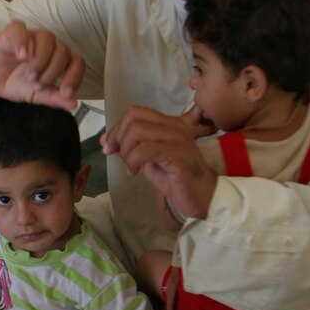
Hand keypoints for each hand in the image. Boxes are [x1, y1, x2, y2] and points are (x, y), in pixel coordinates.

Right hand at [0, 21, 84, 110]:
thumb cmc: (16, 83)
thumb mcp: (36, 96)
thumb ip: (54, 98)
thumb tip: (73, 104)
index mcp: (58, 59)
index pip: (77, 61)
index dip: (74, 77)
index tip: (65, 93)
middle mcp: (48, 45)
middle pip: (63, 51)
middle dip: (52, 72)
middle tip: (37, 85)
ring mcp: (31, 37)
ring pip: (48, 37)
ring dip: (41, 60)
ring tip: (30, 76)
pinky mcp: (11, 33)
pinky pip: (20, 28)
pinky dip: (22, 42)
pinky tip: (21, 56)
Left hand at [101, 105, 216, 218]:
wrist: (204, 197)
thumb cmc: (177, 180)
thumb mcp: (148, 161)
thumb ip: (130, 148)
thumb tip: (106, 141)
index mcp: (168, 124)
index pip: (135, 112)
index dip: (117, 128)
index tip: (109, 147)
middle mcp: (174, 126)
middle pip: (134, 118)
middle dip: (118, 138)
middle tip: (119, 157)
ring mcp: (177, 139)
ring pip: (137, 131)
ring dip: (126, 151)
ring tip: (131, 166)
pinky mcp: (177, 155)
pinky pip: (146, 149)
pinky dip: (133, 160)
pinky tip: (135, 172)